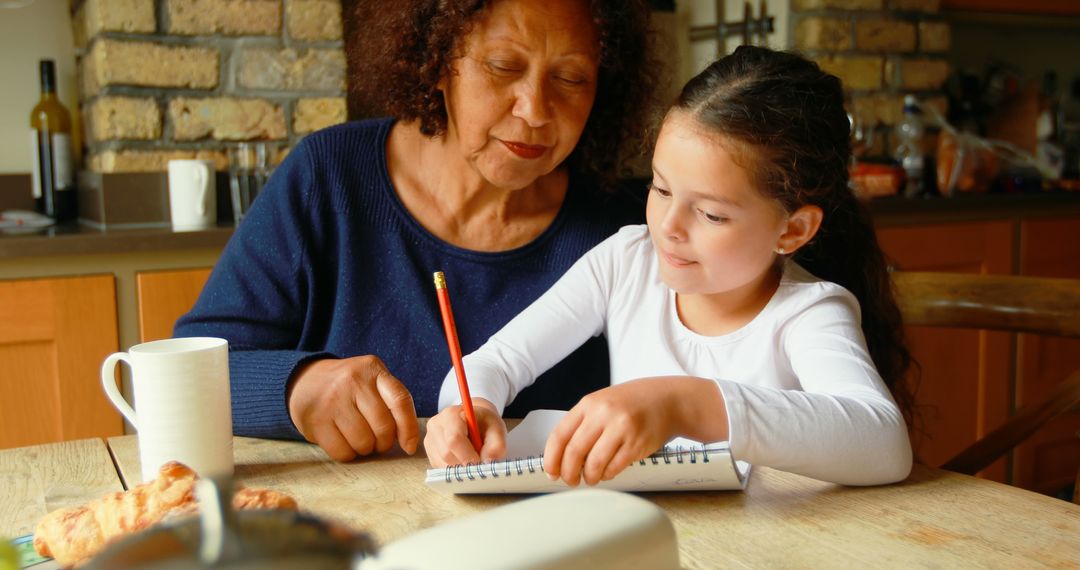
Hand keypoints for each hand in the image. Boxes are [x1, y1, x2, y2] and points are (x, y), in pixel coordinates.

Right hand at [287, 356, 419, 461]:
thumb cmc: (348, 388)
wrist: (304, 381)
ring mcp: (332, 400)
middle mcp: (353, 381)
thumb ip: (391, 402)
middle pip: (383, 427)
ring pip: (363, 442)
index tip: (409, 446)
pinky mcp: (315, 420)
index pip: (400, 400)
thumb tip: (409, 442)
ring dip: (365, 449)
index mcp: (372, 369)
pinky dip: (347, 454)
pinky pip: (342, 452)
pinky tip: (343, 441)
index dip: (409, 428)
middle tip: (377, 441)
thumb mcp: (371, 381)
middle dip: (384, 443)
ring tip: (358, 438)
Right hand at [424, 399, 506, 466]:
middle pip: (447, 454)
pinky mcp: (430, 453)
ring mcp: (430, 440)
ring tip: (472, 461)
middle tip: (479, 465)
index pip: (454, 439)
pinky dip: (454, 471)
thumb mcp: (497, 429)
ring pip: (442, 464)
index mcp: (451, 415)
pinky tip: (463, 462)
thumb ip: (497, 445)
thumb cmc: (484, 424)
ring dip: (460, 469)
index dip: (467, 455)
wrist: (473, 421)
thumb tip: (488, 462)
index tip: (480, 464)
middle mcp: (436, 426)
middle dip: (464, 464)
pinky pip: (441, 469)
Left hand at [543, 377, 726, 485]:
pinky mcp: (637, 443)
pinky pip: (614, 468)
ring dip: (589, 477)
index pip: (559, 435)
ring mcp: (621, 428)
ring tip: (591, 478)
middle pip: (574, 452)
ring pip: (594, 464)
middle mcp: (603, 414)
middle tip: (570, 480)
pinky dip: (607, 475)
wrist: (667, 400)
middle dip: (568, 473)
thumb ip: (582, 425)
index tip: (551, 472)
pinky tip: (607, 472)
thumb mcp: (602, 404)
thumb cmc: (631, 404)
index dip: (551, 459)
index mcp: (588, 404)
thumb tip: (561, 458)